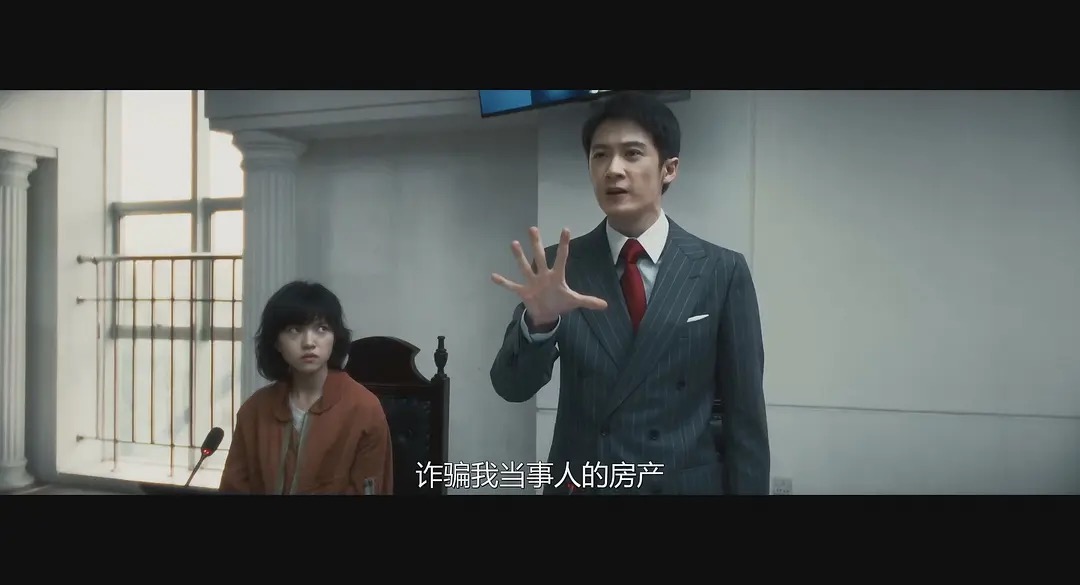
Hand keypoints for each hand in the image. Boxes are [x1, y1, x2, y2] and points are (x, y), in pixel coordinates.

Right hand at [491, 227, 607, 326]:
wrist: (546, 314)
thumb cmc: (560, 302)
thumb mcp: (574, 302)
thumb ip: (589, 301)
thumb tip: (606, 305)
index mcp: (556, 276)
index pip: (561, 258)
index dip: (564, 244)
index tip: (566, 229)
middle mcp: (543, 275)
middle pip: (540, 257)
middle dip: (537, 244)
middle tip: (533, 228)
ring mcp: (532, 282)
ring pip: (525, 267)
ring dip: (519, 257)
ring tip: (514, 243)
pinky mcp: (523, 291)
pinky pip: (511, 286)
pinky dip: (503, 282)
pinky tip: (493, 276)